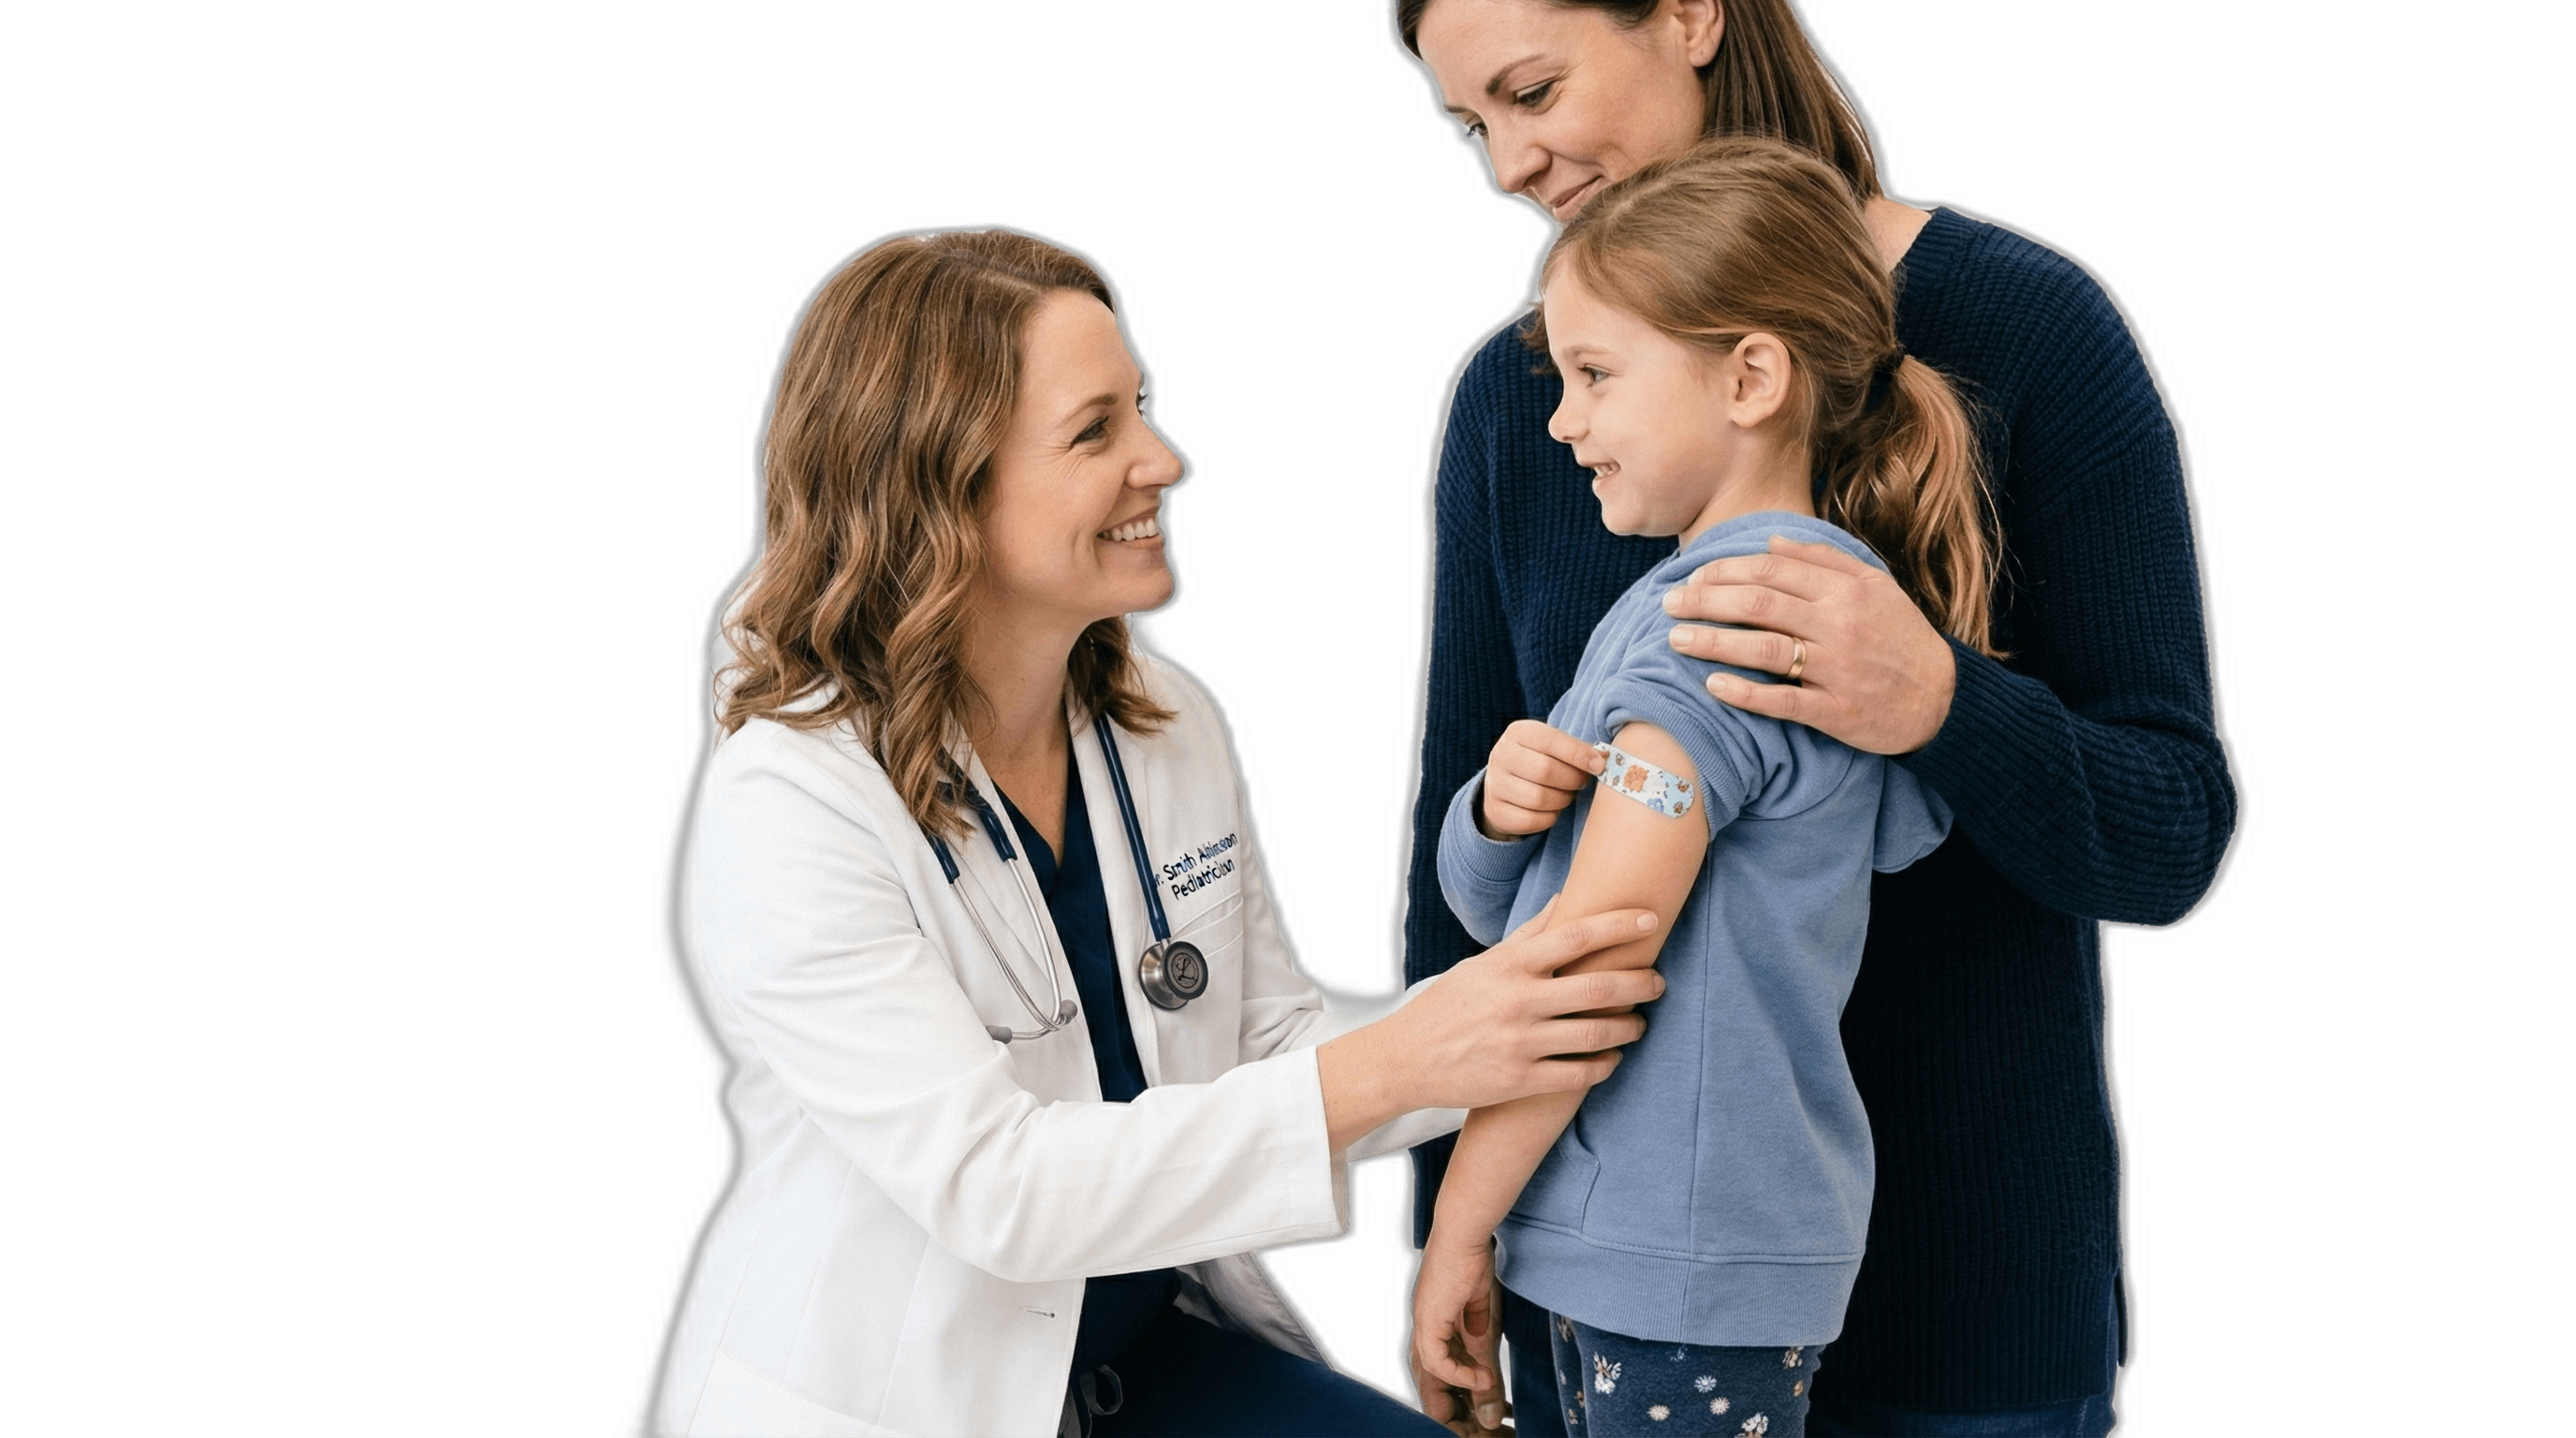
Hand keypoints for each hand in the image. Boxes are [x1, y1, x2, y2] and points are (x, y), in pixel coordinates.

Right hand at [1316, 901, 1663, 1146]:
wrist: (1407, 1059)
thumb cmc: (1450, 1005)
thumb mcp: (1484, 963)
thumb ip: (1529, 934)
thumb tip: (1566, 897)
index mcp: (1509, 965)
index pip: (1575, 936)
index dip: (1618, 925)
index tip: (1649, 919)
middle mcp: (1517, 1001)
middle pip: (1597, 986)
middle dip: (1639, 982)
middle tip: (1659, 981)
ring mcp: (1519, 1043)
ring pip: (1595, 1033)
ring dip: (1629, 1027)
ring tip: (1640, 1022)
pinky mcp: (1520, 1081)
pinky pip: (1578, 1074)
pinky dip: (1605, 1065)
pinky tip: (1614, 1057)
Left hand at [1411, 1234, 1505, 1432]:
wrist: (1464, 1232)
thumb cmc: (1470, 1251)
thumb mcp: (1476, 1293)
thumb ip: (1474, 1315)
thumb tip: (1477, 1335)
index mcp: (1432, 1307)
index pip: (1434, 1346)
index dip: (1452, 1366)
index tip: (1474, 1379)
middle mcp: (1423, 1314)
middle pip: (1427, 1361)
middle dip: (1448, 1384)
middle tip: (1472, 1398)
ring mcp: (1423, 1317)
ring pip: (1431, 1364)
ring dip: (1459, 1379)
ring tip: (1485, 1384)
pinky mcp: (1429, 1318)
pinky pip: (1437, 1358)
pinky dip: (1457, 1371)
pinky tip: (1478, 1374)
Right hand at [1477, 720, 1603, 837]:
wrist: (1507, 784)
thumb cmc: (1541, 760)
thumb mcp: (1554, 746)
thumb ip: (1576, 749)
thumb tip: (1603, 761)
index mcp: (1518, 733)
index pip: (1550, 740)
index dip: (1578, 754)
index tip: (1600, 765)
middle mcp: (1501, 755)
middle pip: (1544, 771)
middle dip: (1572, 780)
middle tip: (1582, 783)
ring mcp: (1495, 784)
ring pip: (1538, 798)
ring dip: (1562, 800)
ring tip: (1567, 795)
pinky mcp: (1496, 811)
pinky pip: (1531, 820)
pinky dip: (1550, 817)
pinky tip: (1552, 809)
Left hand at [1662, 534, 1958, 754]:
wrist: (1943, 698)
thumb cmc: (1901, 637)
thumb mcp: (1875, 586)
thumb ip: (1824, 559)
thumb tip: (1772, 538)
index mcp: (1844, 589)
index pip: (1770, 569)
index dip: (1724, 570)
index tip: (1692, 577)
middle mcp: (1838, 625)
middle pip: (1758, 603)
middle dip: (1705, 600)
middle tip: (1667, 604)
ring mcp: (1836, 669)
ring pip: (1763, 649)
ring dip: (1713, 642)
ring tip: (1675, 639)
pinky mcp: (1835, 711)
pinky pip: (1782, 701)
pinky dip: (1745, 693)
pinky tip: (1712, 686)